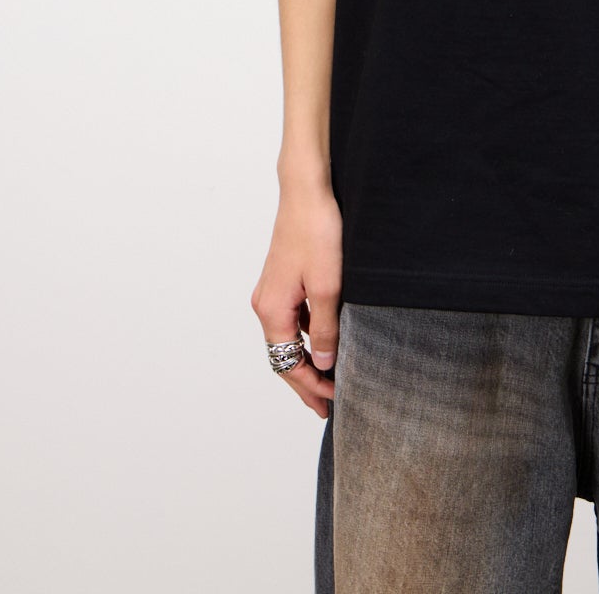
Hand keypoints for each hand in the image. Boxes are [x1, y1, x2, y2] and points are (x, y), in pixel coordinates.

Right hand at [250, 182, 342, 418]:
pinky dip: (306, 336)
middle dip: (306, 381)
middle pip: (283, 355)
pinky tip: (324, 339)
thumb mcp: (328, 286)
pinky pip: (292, 319)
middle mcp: (265, 304)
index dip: (310, 386)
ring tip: (329, 379)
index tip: (333, 401)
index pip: (287, 364)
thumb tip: (324, 362)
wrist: (306, 192)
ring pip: (287, 337)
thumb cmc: (317, 232)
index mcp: (272, 310)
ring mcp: (272, 291)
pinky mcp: (282, 279)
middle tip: (327, 406)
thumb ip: (325, 328)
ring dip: (307, 359)